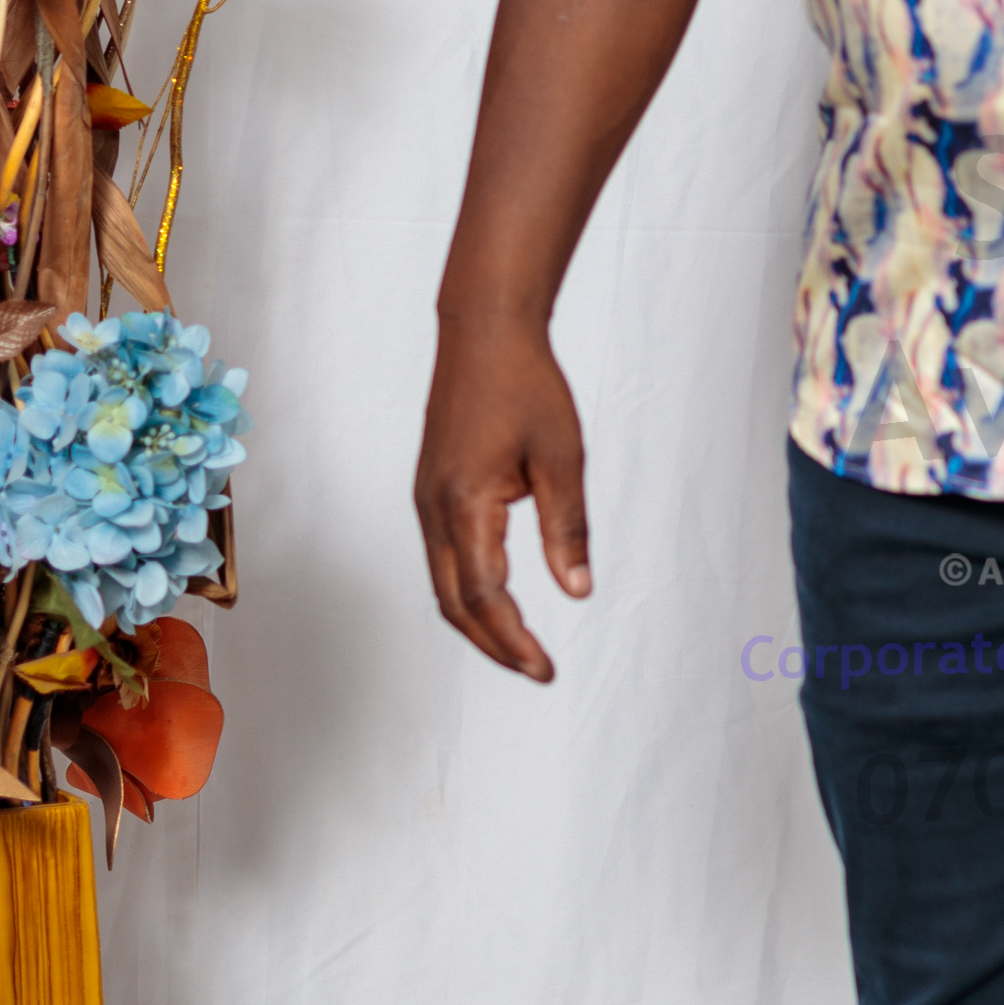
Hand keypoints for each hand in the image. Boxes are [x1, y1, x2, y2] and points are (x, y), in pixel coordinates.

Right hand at [415, 315, 591, 681]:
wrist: (483, 333)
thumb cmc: (526, 386)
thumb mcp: (562, 458)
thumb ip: (567, 528)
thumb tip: (578, 592)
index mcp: (464, 503)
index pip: (486, 595)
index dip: (514, 640)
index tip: (545, 669)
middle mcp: (433, 508)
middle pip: (454, 604)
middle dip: (494, 645)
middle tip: (537, 670)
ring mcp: (425, 501)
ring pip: (443, 585)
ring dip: (479, 623)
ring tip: (521, 648)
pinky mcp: (430, 492)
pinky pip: (443, 559)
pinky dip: (468, 592)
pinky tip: (499, 601)